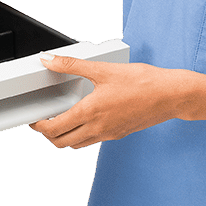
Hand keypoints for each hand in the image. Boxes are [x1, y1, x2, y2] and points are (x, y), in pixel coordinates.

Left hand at [28, 55, 182, 148]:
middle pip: (62, 142)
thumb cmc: (143, 82)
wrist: (170, 95)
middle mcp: (98, 128)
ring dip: (65, 137)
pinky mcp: (119, 134)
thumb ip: (72, 65)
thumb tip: (49, 60)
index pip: (55, 129)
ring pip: (77, 145)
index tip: (35, 119)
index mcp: (90, 112)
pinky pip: (92, 141)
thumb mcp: (103, 69)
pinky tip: (85, 120)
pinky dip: (81, 136)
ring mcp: (109, 134)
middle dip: (49, 135)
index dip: (39, 126)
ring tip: (61, 121)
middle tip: (44, 121)